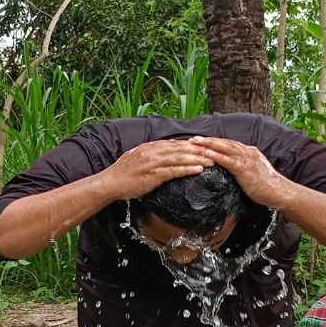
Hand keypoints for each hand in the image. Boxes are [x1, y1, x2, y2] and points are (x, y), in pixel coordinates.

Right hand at [97, 140, 214, 200]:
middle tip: (214, 152)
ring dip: (198, 158)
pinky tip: (198, 169)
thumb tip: (163, 154)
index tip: (204, 147)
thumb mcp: (137, 158)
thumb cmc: (122, 174)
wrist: (110, 183)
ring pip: (180, 158)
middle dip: (199, 150)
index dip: (191, 145)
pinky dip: (187, 169)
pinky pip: (174, 171)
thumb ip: (150, 155)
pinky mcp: (153, 175)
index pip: (175, 143)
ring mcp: (153, 163)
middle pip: (181, 148)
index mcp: (150, 147)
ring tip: (212, 161)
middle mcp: (153, 152)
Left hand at [188, 136, 296, 208]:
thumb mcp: (250, 173)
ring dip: (209, 144)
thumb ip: (240, 168)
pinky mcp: (245, 169)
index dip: (213, 142)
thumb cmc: (264, 186)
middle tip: (192, 139)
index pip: (227, 144)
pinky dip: (217, 156)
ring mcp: (247, 159)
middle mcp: (247, 152)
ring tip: (195, 142)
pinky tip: (207, 154)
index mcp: (248, 152)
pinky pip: (229, 161)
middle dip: (207, 140)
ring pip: (225, 148)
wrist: (278, 192)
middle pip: (224, 143)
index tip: (199, 141)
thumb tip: (227, 170)